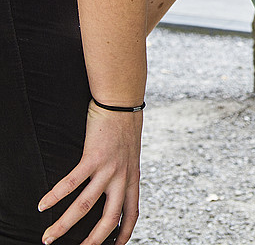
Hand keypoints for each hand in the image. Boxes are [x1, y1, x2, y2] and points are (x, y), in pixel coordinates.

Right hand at [39, 102, 141, 244]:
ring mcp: (108, 168)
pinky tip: (42, 205)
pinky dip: (55, 196)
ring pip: (84, 206)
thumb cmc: (124, 127)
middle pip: (108, 218)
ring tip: (49, 238)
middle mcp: (123, 177)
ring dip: (64, 224)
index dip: (124, 233)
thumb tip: (113, 187)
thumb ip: (123, 173)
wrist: (122, 103)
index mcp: (133, 178)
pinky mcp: (93, 157)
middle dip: (92, 240)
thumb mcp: (130, 155)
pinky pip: (71, 183)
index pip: (132, 213)